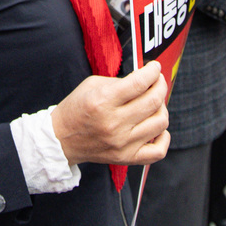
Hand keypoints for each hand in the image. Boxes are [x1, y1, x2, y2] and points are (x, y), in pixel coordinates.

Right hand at [51, 61, 169, 166]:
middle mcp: (114, 124)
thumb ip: (120, 82)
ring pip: (160, 123)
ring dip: (162, 108)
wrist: (61, 139)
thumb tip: (145, 80)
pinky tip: (156, 128)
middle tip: (157, 81)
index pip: (140, 83)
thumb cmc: (76, 110)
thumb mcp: (92, 85)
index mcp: (103, 101)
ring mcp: (122, 143)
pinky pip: (158, 151)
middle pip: (153, 101)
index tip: (155, 67)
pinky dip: (163, 137)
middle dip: (160, 85)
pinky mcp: (126, 158)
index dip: (153, 71)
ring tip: (154, 103)